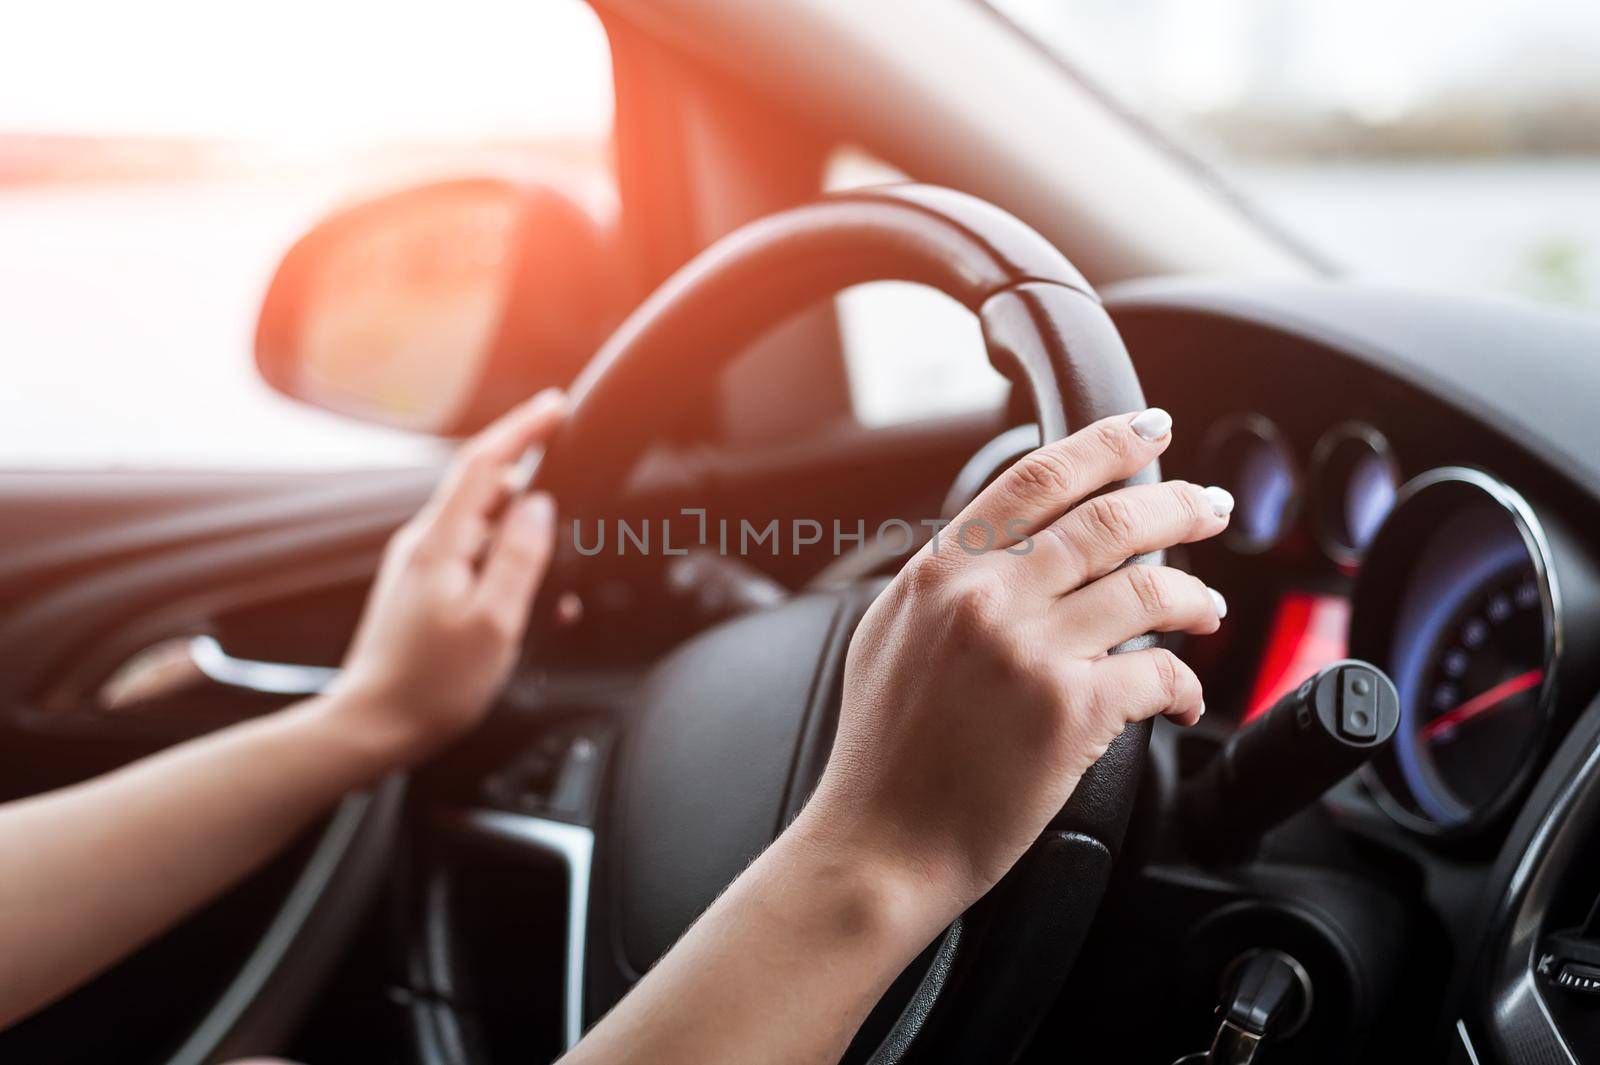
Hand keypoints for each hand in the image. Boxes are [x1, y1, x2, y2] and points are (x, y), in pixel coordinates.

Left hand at [327, 390, 566, 763]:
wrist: (373, 726)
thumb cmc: (432, 685)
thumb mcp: (493, 622)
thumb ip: (519, 557)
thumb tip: (540, 506)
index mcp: (440, 543)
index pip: (484, 462)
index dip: (522, 428)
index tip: (556, 405)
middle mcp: (425, 544)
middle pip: (487, 490)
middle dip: (535, 487)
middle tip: (579, 501)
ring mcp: (421, 566)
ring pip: (485, 528)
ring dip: (525, 539)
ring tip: (558, 580)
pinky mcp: (423, 589)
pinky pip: (474, 558)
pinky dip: (507, 565)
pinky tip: (527, 601)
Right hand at [804, 409, 1232, 914]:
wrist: (878, 842)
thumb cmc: (883, 753)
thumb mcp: (890, 633)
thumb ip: (945, 581)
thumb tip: (1001, 546)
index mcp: (940, 571)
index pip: (1037, 478)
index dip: (1105, 443)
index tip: (1148, 428)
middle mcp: (986, 598)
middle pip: (1110, 519)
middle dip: (1178, 503)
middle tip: (1210, 507)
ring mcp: (1030, 651)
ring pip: (1148, 587)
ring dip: (1195, 593)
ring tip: (1207, 605)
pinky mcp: (1070, 712)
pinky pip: (1158, 672)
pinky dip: (1184, 682)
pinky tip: (1183, 694)